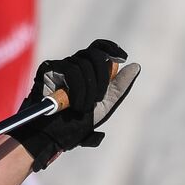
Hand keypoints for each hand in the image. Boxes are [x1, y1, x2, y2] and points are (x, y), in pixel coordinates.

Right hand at [9, 39, 140, 170]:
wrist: (51, 136)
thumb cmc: (74, 125)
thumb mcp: (103, 107)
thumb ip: (119, 88)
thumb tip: (135, 66)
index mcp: (86, 71)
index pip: (99, 48)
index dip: (111, 48)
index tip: (123, 57)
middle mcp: (73, 65)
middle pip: (95, 54)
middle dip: (102, 77)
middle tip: (97, 100)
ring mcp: (60, 66)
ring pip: (84, 63)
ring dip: (88, 90)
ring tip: (81, 108)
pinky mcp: (48, 69)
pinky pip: (71, 69)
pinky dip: (77, 88)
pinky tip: (73, 103)